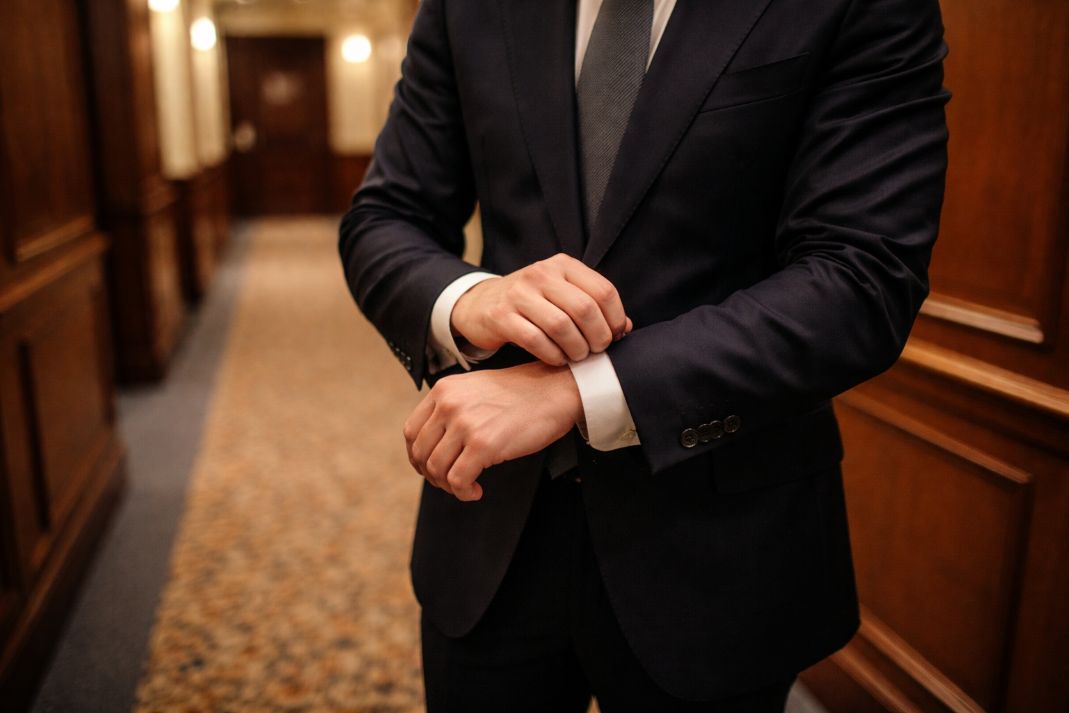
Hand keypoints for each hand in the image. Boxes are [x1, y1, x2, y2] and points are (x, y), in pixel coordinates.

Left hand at [403, 362, 581, 500]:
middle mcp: (449, 404)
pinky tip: (477, 490)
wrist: (554, 391)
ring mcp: (465, 424)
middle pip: (421, 453)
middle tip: (450, 483)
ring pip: (436, 469)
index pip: (411, 432)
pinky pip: (458, 480)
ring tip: (466, 487)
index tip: (430, 468)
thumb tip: (433, 446)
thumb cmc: (521, 395)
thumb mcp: (476, 390)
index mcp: (444, 390)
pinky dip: (464, 492)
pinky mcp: (483, 444)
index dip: (417, 457)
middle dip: (432, 475)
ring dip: (448, 486)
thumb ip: (451, 409)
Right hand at [451, 254, 632, 364]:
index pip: (603, 291)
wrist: (481, 303)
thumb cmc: (532, 302)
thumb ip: (593, 305)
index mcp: (562, 265)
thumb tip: (625, 328)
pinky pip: (536, 340)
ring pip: (561, 326)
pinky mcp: (501, 316)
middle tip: (597, 350)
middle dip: (598, 336)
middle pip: (585, 309)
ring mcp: (519, 294)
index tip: (615, 336)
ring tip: (577, 356)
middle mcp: (541, 274)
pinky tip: (558, 358)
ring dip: (576, 348)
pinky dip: (553, 355)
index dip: (615, 319)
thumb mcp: (562, 294)